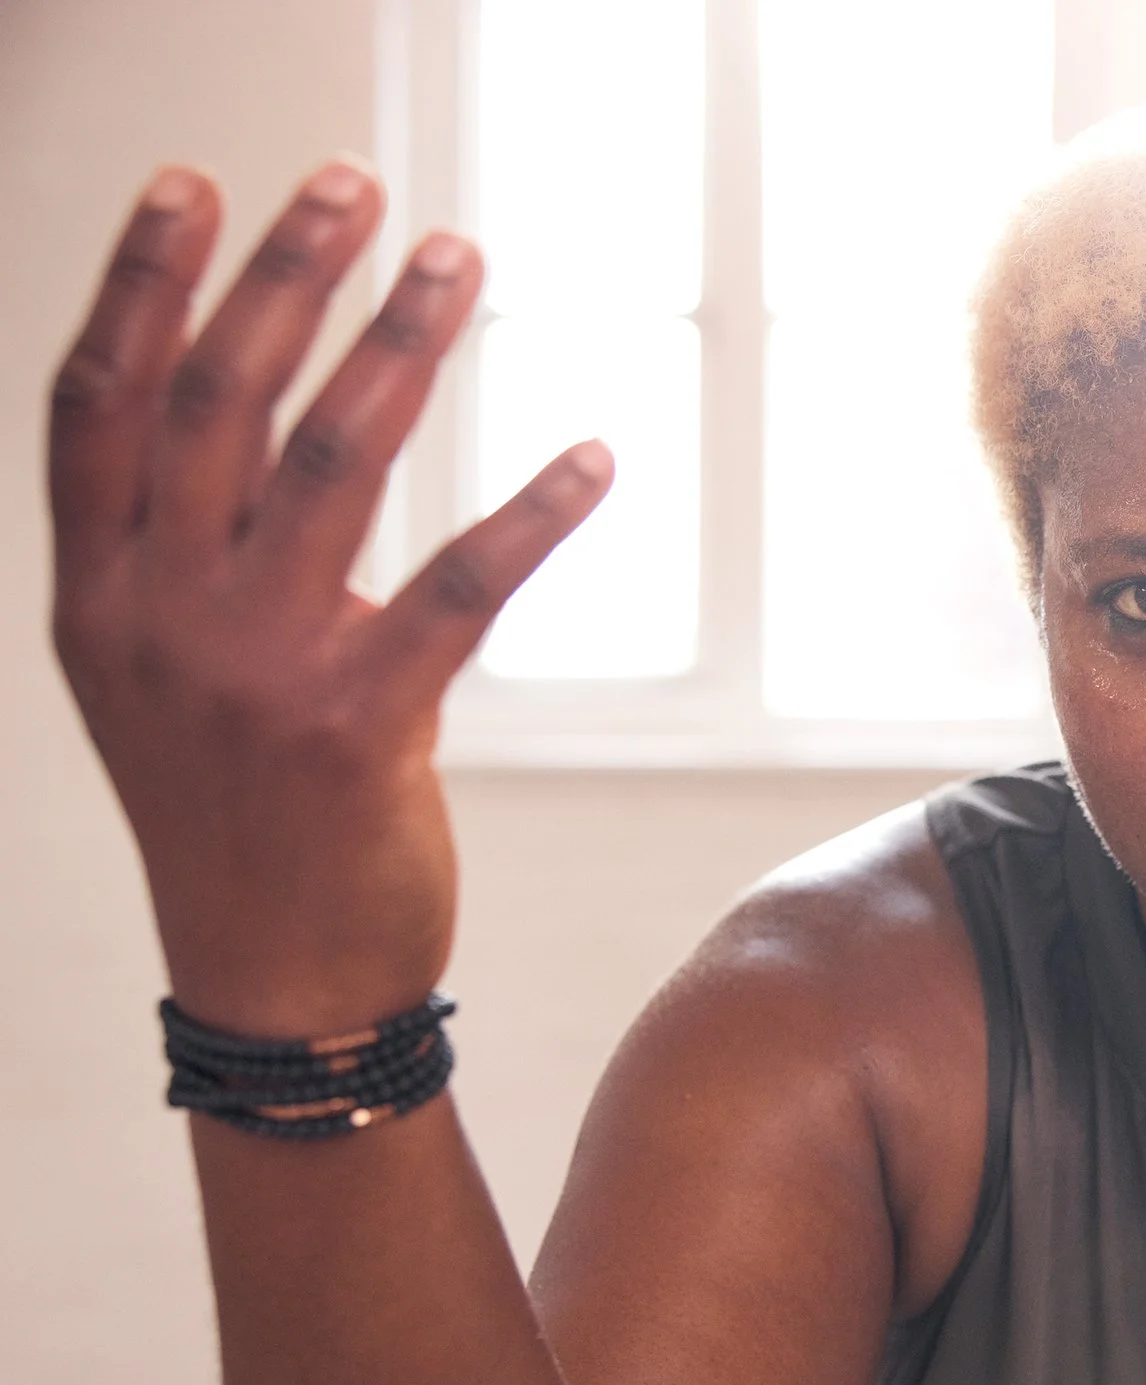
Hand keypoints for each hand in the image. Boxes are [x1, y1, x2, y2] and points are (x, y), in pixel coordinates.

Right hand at [48, 159, 611, 1037]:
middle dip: (285, 276)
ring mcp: (252, 673)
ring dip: (402, 347)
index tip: (193, 184)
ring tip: (457, 260)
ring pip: (332, 465)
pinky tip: (592, 457)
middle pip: (215, 403)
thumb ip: (186, 557)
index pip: (100, 404)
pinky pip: (460, 591)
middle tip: (356, 184)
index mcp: (97, 595)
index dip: (143, 285)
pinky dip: (531, 513)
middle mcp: (157, 618)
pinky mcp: (358, 729)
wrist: (277, 982)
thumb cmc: (236, 814)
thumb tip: (262, 422)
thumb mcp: (161, 679)